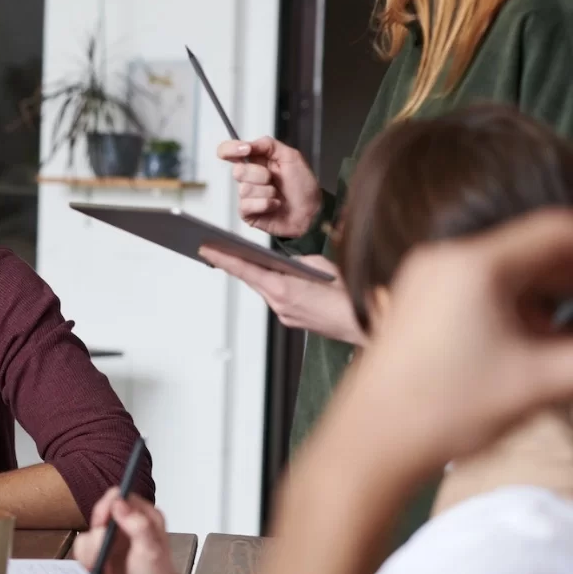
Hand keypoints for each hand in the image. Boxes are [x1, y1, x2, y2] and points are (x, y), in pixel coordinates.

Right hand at [73, 489, 176, 573]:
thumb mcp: (151, 550)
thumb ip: (138, 525)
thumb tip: (119, 502)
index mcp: (143, 516)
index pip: (119, 496)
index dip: (108, 506)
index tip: (104, 521)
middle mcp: (126, 523)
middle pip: (99, 513)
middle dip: (97, 534)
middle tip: (103, 547)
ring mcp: (113, 538)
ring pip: (88, 531)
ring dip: (92, 550)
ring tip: (106, 564)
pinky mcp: (101, 551)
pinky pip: (82, 546)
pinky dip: (88, 559)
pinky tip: (102, 568)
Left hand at [198, 249, 363, 344]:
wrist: (367, 324)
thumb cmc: (349, 294)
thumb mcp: (321, 266)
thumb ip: (298, 262)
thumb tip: (287, 263)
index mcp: (282, 288)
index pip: (245, 269)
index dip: (223, 258)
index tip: (206, 248)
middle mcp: (279, 304)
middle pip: (252, 279)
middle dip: (236, 263)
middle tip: (216, 248)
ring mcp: (286, 315)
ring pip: (265, 289)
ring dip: (257, 275)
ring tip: (242, 258)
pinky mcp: (294, 320)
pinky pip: (278, 299)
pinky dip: (274, 286)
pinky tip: (276, 277)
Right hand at [216, 137, 321, 237]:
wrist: (312, 212)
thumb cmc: (304, 186)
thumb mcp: (291, 157)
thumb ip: (268, 145)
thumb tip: (246, 144)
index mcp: (256, 161)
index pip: (228, 151)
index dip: (230, 149)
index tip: (245, 150)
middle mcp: (248, 177)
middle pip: (237, 170)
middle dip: (260, 175)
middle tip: (274, 179)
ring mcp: (246, 195)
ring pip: (244, 189)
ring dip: (267, 192)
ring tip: (278, 195)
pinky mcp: (247, 212)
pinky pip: (247, 205)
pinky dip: (265, 204)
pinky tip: (275, 205)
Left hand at [341, 208, 572, 464]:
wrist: (370, 442)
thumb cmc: (445, 409)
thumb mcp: (540, 381)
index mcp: (473, 264)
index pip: (555, 231)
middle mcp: (444, 261)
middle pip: (533, 251)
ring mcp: (426, 281)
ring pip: (509, 274)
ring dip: (552, 294)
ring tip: (563, 333)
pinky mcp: (419, 305)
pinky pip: (483, 290)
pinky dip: (521, 307)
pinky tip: (545, 338)